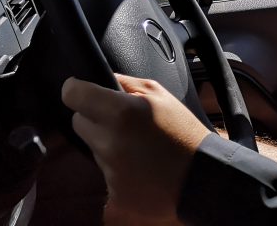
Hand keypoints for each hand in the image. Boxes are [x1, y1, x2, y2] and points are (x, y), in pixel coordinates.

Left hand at [62, 74, 210, 220]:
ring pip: (92, 149)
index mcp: (120, 112)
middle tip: (120, 123)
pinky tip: (138, 169)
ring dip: (107, 145)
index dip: (75, 90)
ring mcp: (111, 172)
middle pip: (78, 123)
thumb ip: (125, 82)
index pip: (73, 94)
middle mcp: (110, 143)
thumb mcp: (159, 93)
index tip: (80, 91)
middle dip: (94, 119)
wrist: (203, 179)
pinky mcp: (114, 196)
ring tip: (136, 148)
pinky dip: (116, 172)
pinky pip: (103, 176)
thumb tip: (99, 79)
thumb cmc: (183, 132)